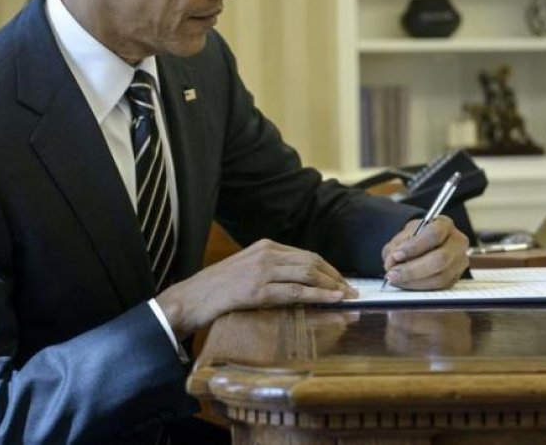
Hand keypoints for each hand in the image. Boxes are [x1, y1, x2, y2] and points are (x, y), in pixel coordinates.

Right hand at [155, 239, 357, 338]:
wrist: (193, 297)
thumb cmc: (219, 287)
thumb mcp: (247, 268)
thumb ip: (271, 267)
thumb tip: (299, 278)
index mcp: (265, 246)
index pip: (306, 254)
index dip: (328, 268)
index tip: (342, 280)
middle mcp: (266, 254)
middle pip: (311, 262)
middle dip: (335, 276)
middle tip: (352, 289)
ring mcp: (262, 272)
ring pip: (307, 274)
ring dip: (332, 286)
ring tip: (348, 296)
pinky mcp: (258, 291)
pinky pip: (295, 292)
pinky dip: (318, 296)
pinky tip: (332, 300)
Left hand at [380, 216, 468, 289]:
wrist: (427, 245)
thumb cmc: (417, 238)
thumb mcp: (403, 235)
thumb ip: (396, 246)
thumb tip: (392, 262)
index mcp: (444, 225)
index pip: (434, 234)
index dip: (415, 246)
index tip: (397, 255)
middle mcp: (457, 242)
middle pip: (440, 259)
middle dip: (413, 269)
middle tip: (393, 273)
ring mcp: (459, 262)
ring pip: (440, 277)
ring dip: (414, 281)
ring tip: (396, 279)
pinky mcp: (455, 278)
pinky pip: (439, 288)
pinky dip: (419, 287)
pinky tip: (406, 283)